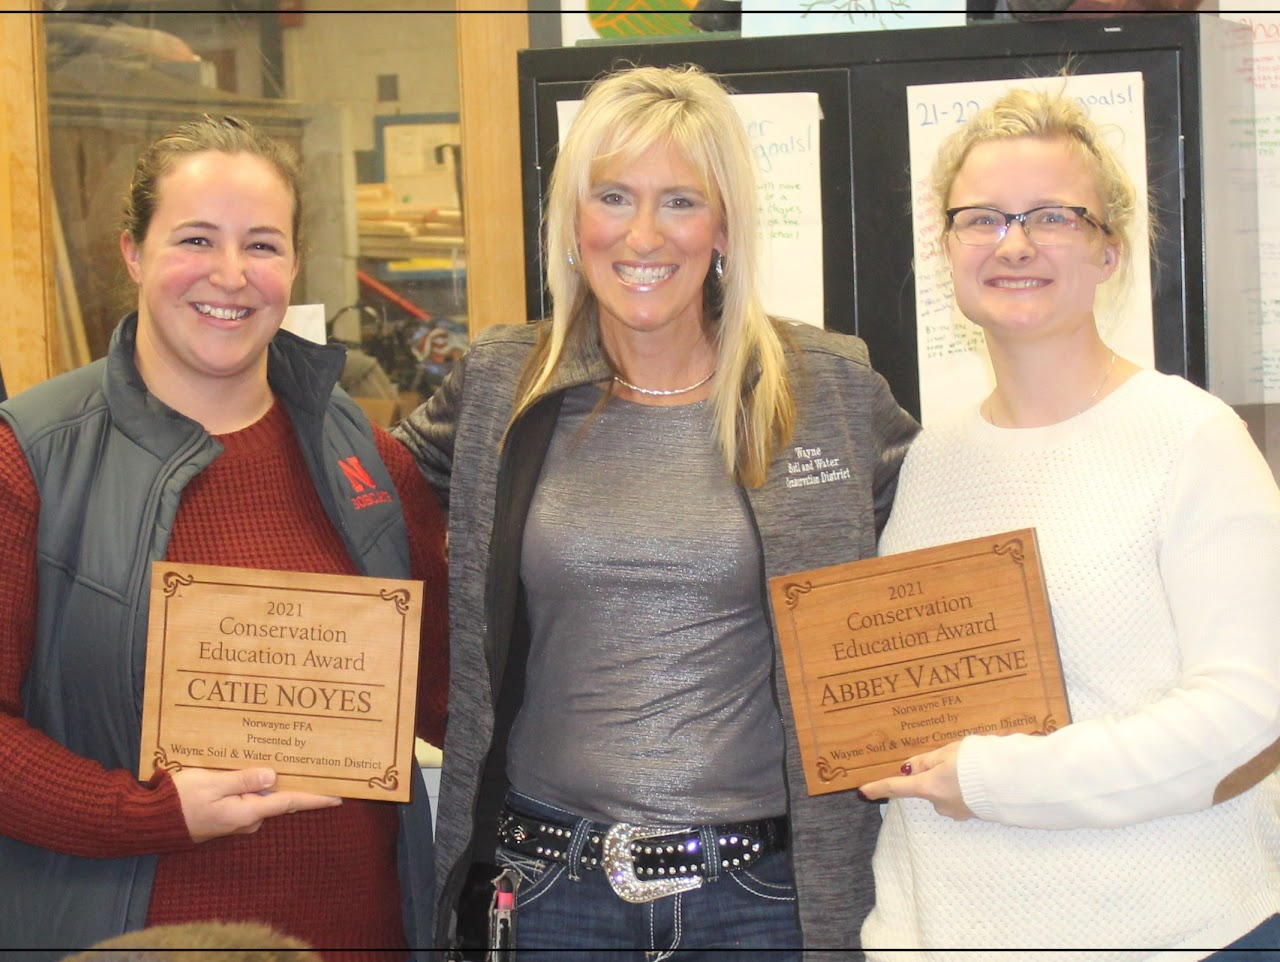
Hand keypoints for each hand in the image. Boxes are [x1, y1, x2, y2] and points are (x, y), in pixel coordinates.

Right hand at [171, 767, 341, 842]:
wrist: (150, 822)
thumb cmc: (179, 801)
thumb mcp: (211, 783)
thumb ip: (243, 779)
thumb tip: (273, 776)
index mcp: (246, 812)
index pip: (288, 803)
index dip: (315, 798)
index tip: (338, 796)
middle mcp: (246, 820)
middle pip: (278, 799)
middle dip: (294, 782)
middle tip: (311, 762)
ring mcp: (235, 820)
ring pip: (262, 797)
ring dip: (270, 781)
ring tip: (282, 755)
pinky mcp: (226, 816)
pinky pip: (247, 798)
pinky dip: (253, 785)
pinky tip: (253, 769)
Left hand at [858, 741, 973, 820]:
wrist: (1014, 782)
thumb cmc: (979, 762)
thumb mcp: (948, 753)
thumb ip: (926, 761)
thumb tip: (909, 769)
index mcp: (929, 787)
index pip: (896, 788)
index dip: (878, 788)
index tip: (862, 792)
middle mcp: (940, 804)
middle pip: (926, 787)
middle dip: (935, 773)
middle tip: (953, 757)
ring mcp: (957, 812)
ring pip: (944, 792)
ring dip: (953, 780)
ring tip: (972, 765)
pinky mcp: (973, 814)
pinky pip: (960, 797)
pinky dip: (965, 787)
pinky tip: (979, 778)